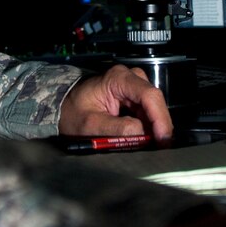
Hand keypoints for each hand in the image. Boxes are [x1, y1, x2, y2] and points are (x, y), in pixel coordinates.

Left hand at [59, 63, 174, 140]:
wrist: (62, 107)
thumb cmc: (72, 113)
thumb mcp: (91, 125)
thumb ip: (117, 129)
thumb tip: (142, 135)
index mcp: (118, 78)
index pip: (149, 95)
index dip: (160, 118)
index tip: (163, 140)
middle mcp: (130, 77)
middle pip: (155, 102)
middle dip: (159, 126)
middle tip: (160, 148)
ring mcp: (132, 86)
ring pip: (153, 108)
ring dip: (154, 127)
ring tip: (153, 147)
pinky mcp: (133, 97)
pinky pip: (147, 112)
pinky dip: (148, 126)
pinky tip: (146, 140)